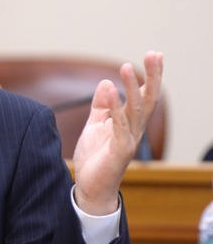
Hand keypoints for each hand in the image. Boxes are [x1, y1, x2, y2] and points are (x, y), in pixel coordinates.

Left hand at [73, 51, 162, 215]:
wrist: (90, 188)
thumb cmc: (95, 159)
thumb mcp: (95, 127)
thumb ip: (101, 107)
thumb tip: (106, 83)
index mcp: (129, 123)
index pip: (143, 96)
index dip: (149, 76)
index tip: (154, 54)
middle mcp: (133, 130)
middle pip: (147, 100)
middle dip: (152, 76)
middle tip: (154, 54)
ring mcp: (128, 140)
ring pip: (134, 110)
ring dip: (131, 88)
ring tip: (127, 66)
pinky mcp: (119, 151)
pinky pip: (119, 127)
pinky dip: (115, 108)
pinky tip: (111, 91)